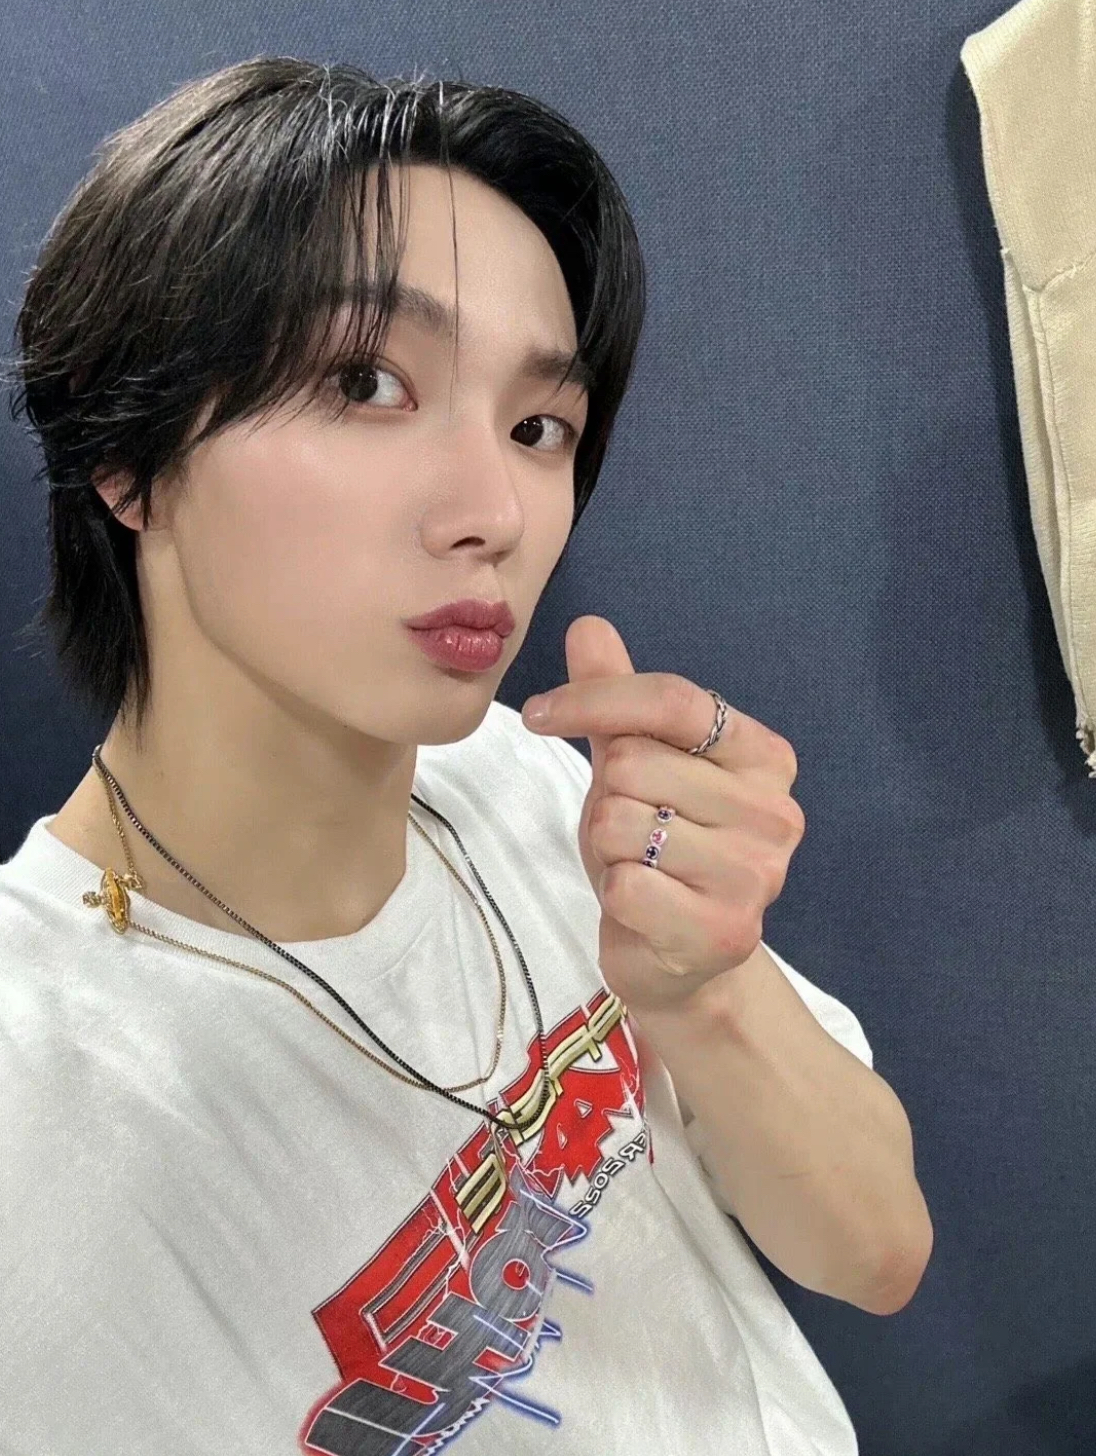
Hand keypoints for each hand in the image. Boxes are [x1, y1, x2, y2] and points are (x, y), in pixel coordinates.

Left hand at [522, 616, 805, 1015]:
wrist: (681, 963)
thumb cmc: (656, 854)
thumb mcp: (631, 766)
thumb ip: (615, 698)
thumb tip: (588, 625)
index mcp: (763, 757)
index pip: (673, 700)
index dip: (595, 699)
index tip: (539, 715)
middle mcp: (776, 812)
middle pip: (636, 761)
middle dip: (606, 796)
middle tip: (629, 832)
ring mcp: (759, 875)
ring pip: (621, 822)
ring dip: (607, 849)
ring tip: (637, 869)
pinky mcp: (727, 931)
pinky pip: (625, 884)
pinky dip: (614, 894)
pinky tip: (642, 909)